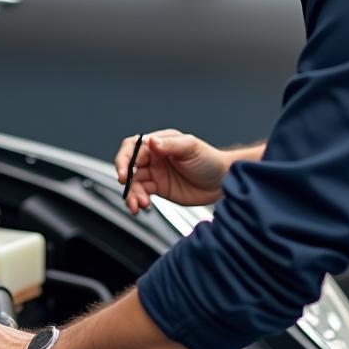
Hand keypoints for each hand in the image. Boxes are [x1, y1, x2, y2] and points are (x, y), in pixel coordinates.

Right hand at [114, 129, 230, 212]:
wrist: (223, 182)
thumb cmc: (210, 160)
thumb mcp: (191, 148)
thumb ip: (170, 145)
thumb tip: (152, 142)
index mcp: (159, 143)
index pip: (134, 147)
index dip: (125, 159)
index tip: (124, 173)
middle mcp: (154, 157)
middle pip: (129, 166)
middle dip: (126, 179)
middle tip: (128, 190)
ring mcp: (156, 173)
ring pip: (134, 182)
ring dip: (132, 194)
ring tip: (139, 204)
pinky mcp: (159, 189)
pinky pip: (142, 194)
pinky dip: (138, 200)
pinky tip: (141, 206)